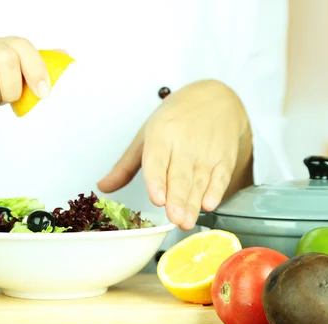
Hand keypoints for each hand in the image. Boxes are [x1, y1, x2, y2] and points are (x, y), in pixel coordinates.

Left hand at [97, 80, 252, 230]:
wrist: (215, 98)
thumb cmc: (175, 119)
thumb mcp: (146, 135)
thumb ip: (125, 166)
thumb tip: (103, 187)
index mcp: (161, 135)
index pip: (157, 160)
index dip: (157, 180)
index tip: (157, 198)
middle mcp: (185, 144)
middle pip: (180, 176)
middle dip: (177, 199)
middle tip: (174, 219)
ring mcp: (206, 152)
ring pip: (199, 181)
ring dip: (193, 204)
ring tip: (186, 222)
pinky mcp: (224, 158)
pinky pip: (220, 178)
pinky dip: (216, 192)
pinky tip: (209, 205)